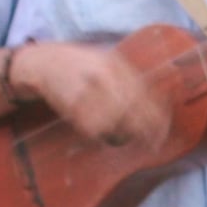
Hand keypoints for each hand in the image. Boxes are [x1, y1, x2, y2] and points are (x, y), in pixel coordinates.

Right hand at [11, 42, 168, 147]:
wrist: (42, 63)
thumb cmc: (79, 65)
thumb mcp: (106, 62)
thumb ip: (129, 79)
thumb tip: (157, 105)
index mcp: (115, 64)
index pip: (144, 94)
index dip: (157, 116)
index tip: (163, 132)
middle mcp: (103, 76)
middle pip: (133, 109)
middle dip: (146, 131)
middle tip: (152, 144)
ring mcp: (87, 91)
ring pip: (115, 122)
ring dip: (123, 134)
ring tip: (123, 137)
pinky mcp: (73, 106)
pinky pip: (95, 129)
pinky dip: (102, 135)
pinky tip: (102, 132)